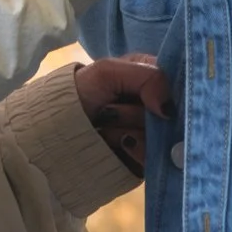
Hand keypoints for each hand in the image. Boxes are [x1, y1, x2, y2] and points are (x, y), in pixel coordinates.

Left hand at [74, 54, 173, 173]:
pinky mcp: (147, 159)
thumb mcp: (108, 71)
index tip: (153, 98)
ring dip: (129, 128)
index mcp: (148, 78)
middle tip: (111, 109)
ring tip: (105, 126)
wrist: (55, 134)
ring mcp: (151, 135)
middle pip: (170, 112)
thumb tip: (170, 108)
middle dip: (137, 111)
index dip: (168, 91)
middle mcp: (154, 106)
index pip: (176, 83)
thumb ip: (147, 77)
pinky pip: (154, 156)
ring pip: (161, 134)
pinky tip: (117, 144)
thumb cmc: (79, 94)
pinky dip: (135, 148)